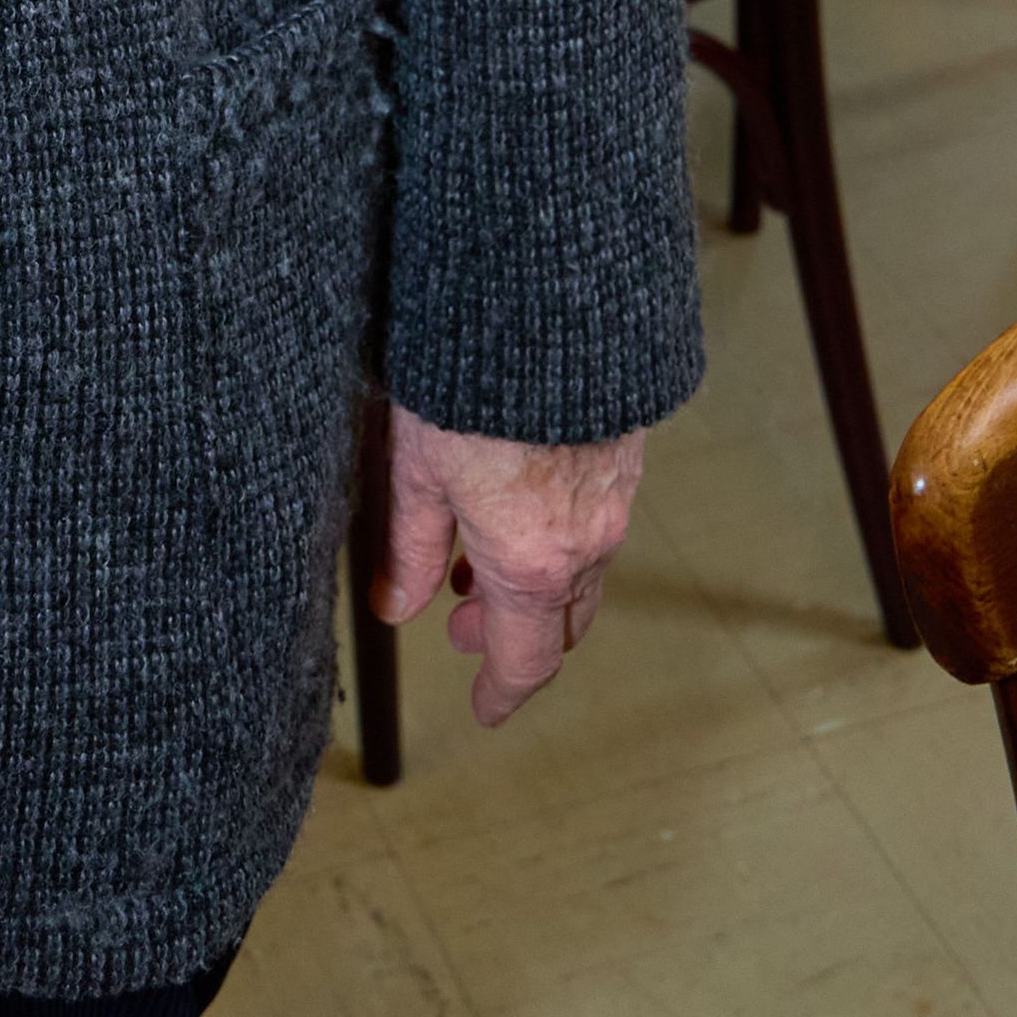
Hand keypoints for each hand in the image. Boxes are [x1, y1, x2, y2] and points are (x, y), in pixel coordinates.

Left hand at [374, 402, 643, 725]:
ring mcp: (612, 503)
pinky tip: (515, 511)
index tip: (484, 710)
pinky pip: (594, 528)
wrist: (544, 305)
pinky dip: (556, 543)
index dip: (502, 693)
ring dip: (531, 587)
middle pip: (558, 623)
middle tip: (461, 628)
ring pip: (578, 574)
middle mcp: (583, 544)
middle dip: (511, 637)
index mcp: (530, 562)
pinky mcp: (622, 460)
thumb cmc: (469, 380)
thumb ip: (407, 547)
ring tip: (471, 566)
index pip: (525, 660)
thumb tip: (394, 605)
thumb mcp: (415, 469)